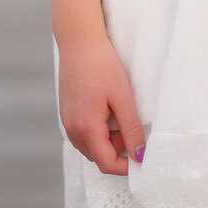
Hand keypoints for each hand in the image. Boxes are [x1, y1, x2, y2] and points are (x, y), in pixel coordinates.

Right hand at [57, 35, 145, 175]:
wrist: (79, 42)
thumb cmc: (102, 65)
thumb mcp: (123, 97)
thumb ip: (131, 129)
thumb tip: (140, 156)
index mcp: (86, 128)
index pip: (106, 163)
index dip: (126, 166)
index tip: (141, 155)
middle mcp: (72, 129)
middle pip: (98, 156)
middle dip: (117, 149)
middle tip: (129, 123)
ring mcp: (66, 122)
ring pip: (90, 146)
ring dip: (107, 140)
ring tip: (118, 113)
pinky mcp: (66, 113)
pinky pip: (82, 134)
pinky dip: (97, 130)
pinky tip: (105, 109)